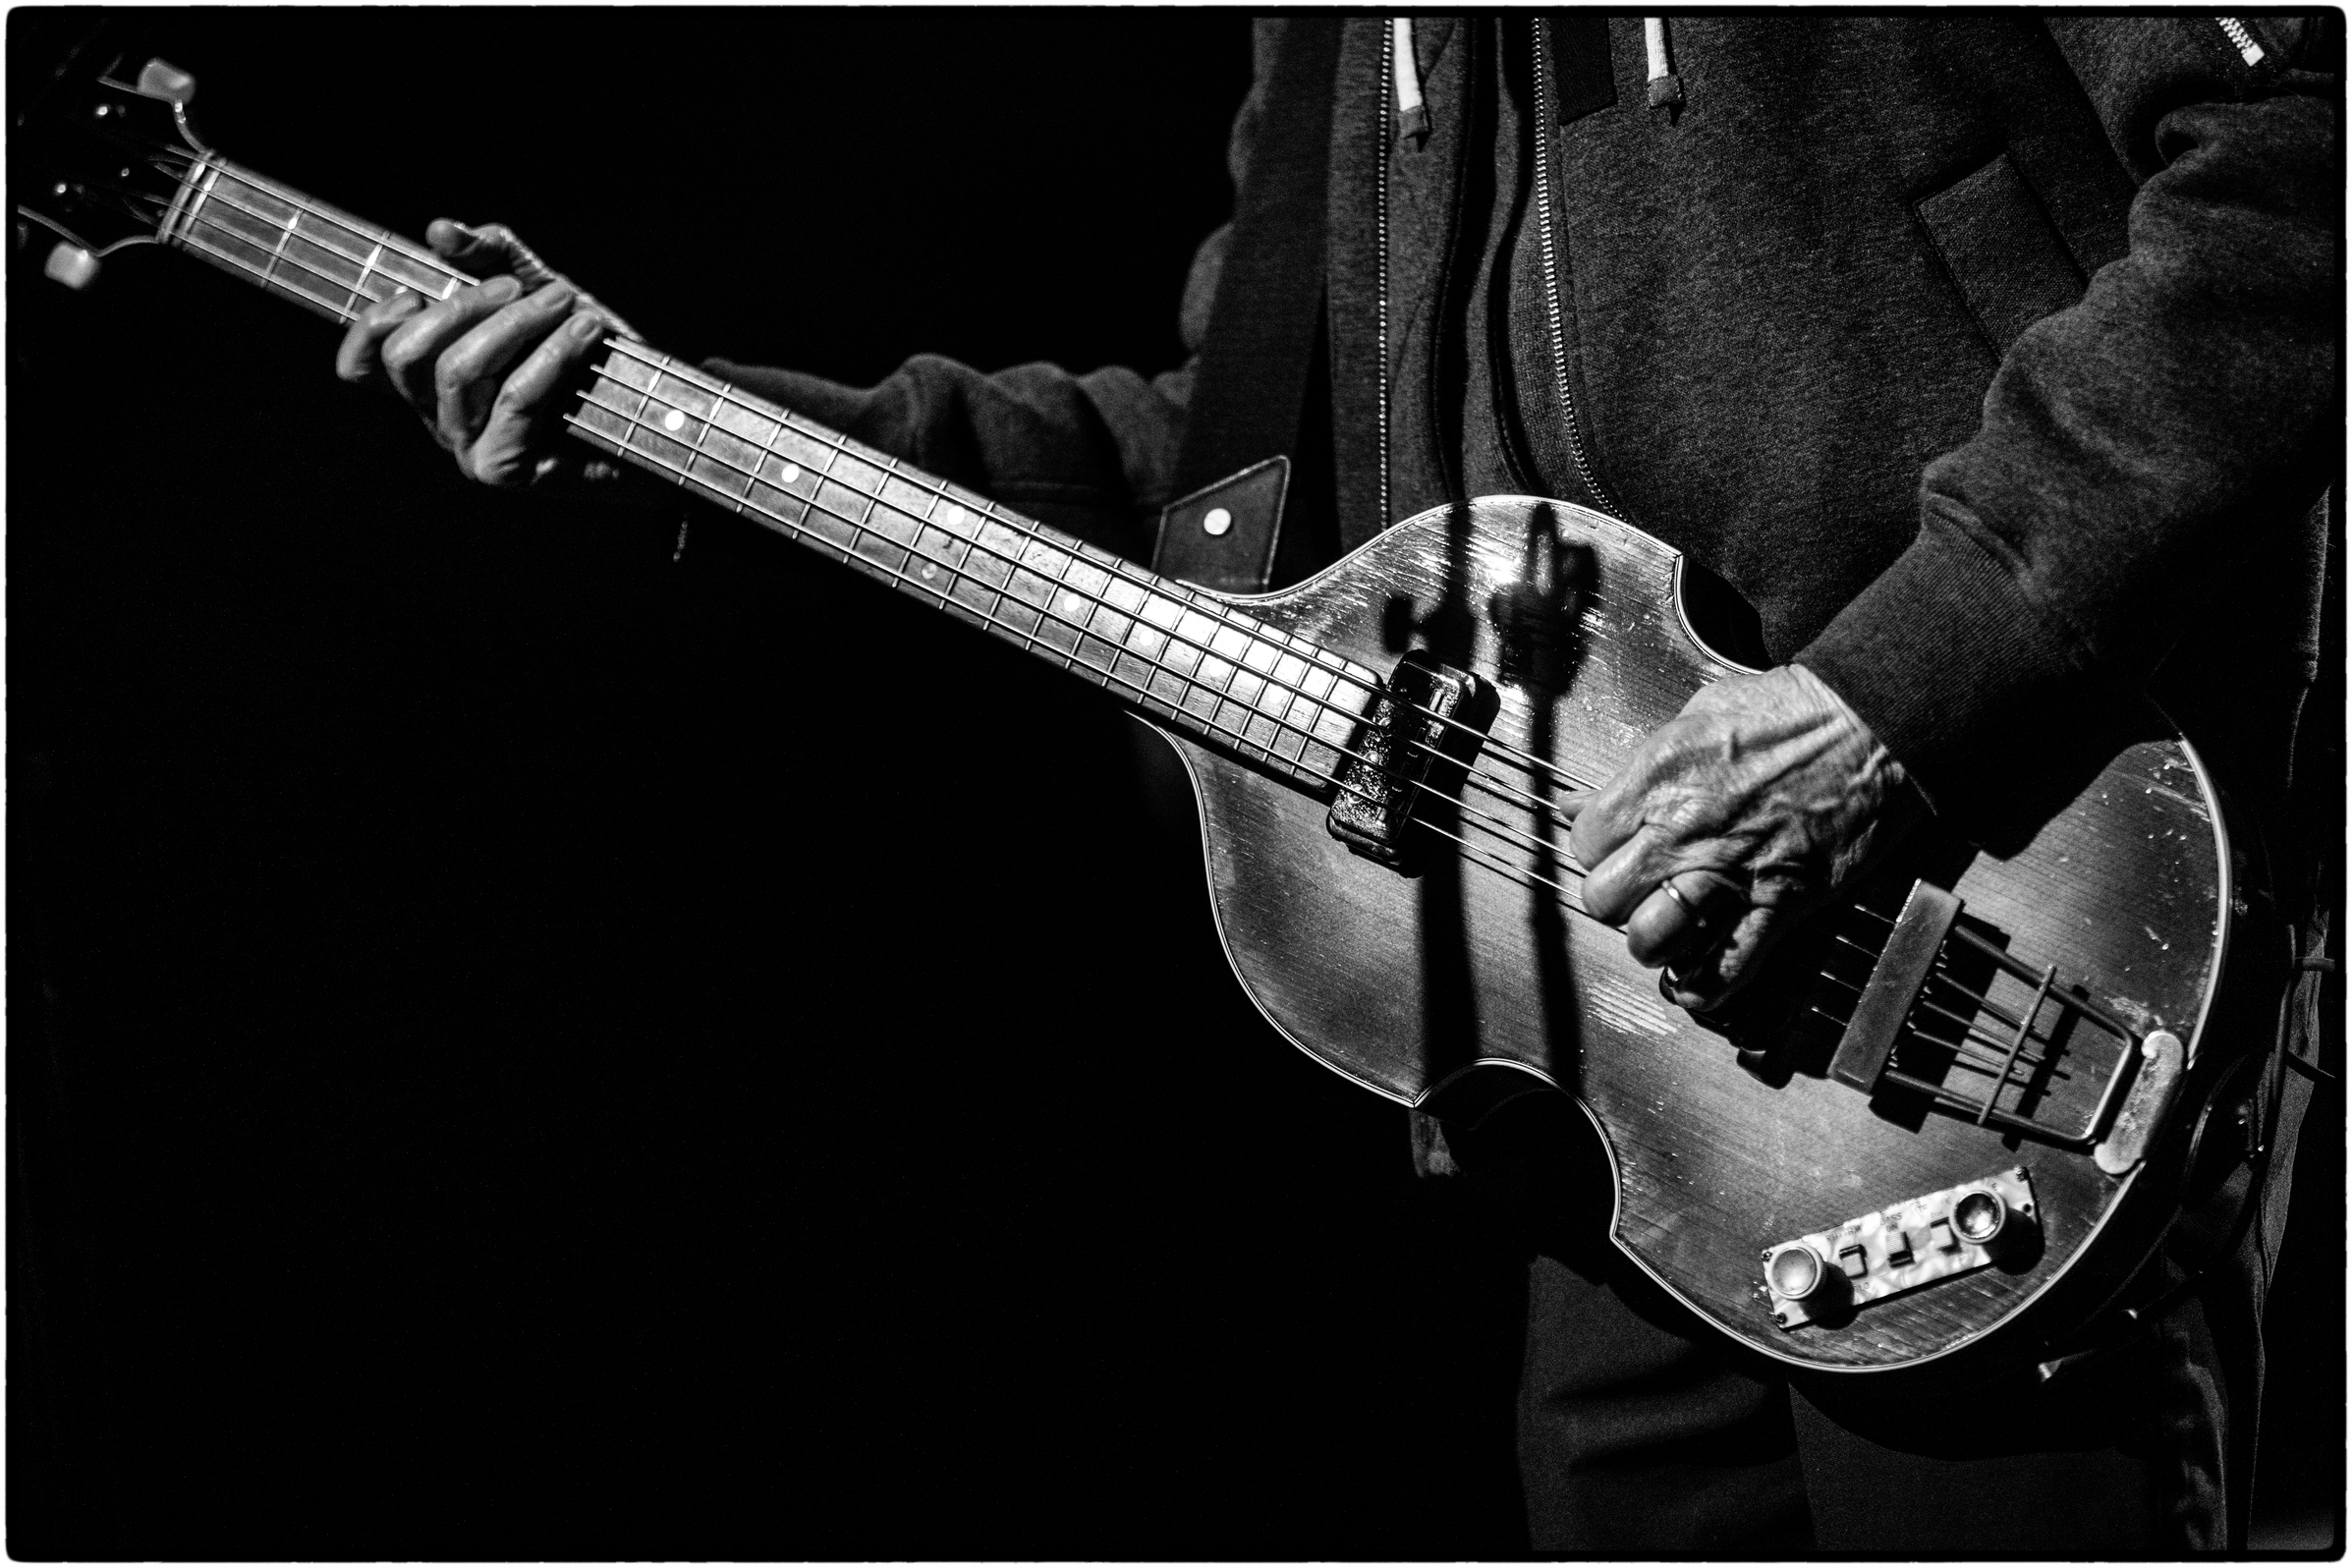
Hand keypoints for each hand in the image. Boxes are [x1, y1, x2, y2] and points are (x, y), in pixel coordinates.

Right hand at [334, 220, 649, 493]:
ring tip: (565, 301)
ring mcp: (470, 451)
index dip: (368, 326)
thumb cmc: (589, 356)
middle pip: (408, 357)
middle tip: (520, 288)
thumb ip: (491, 258)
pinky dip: (552, 354)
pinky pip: (515, 399)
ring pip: (458, 372)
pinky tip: (586, 329)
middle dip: (462, 306)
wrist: (656, 418)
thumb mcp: (537, 290)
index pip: (361, 368)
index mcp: (432, 386)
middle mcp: (441, 422)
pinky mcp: (509, 471)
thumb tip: (440, 230)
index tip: (413, 293)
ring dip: (516, 323)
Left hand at [1564, 664, 1921, 1011]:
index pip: (1583, 839)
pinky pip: (1729, 966)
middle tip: (1637, 889)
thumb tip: (1577, 800)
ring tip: (1667, 929)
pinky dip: (1707, 986)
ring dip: (1654, 942)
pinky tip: (1696, 982)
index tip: (1614, 848)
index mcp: (1658, 778)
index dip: (1595, 849)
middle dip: (1615, 898)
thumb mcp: (1696, 716)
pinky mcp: (1782, 901)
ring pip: (1651, 940)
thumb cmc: (1793, 712)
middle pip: (1604, 897)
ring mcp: (1732, 871)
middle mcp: (1684, 830)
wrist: (1876, 721)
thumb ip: (1633, 769)